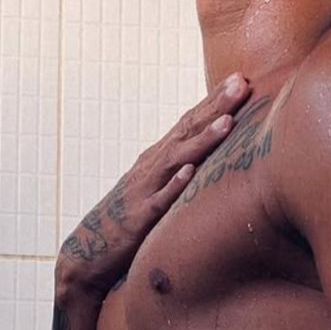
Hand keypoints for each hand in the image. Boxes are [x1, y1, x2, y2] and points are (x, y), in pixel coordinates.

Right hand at [58, 72, 252, 296]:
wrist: (89, 251)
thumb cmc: (130, 219)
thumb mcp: (159, 187)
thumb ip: (182, 169)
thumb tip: (215, 156)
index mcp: (159, 158)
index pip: (190, 122)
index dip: (215, 100)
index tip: (241, 78)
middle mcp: (152, 166)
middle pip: (187, 131)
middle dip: (216, 106)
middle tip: (242, 83)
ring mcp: (145, 190)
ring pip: (177, 160)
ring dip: (202, 140)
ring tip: (227, 122)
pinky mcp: (140, 219)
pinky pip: (159, 201)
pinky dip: (174, 185)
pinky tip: (190, 171)